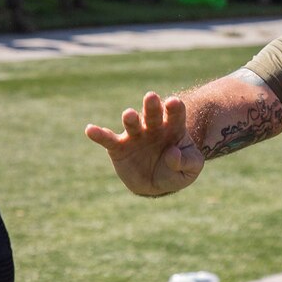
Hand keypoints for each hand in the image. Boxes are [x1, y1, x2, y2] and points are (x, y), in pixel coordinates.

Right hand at [85, 92, 203, 196]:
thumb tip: (174, 154)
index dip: (174, 107)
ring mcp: (135, 135)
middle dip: (152, 106)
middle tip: (151, 97)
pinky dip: (99, 134)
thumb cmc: (177, 169)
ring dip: (130, 118)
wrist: (157, 183)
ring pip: (132, 123)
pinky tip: (90, 129)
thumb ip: (188, 162)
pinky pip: (108, 140)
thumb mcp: (191, 169)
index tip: (174, 102)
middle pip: (152, 114)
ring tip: (129, 115)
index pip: (175, 113)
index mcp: (173, 127)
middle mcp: (153, 127)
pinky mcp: (119, 147)